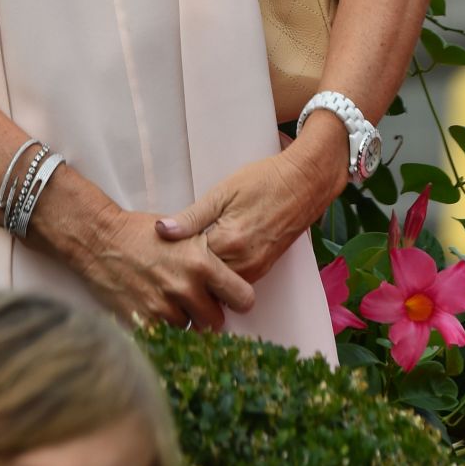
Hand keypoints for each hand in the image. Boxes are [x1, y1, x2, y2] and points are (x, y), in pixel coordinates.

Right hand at [80, 205, 255, 332]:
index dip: (237, 298)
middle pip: (217, 321)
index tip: (230, 297)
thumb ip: (208, 256)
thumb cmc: (139, 233)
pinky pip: (168, 338)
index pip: (243, 297)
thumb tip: (228, 277)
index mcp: (201, 262)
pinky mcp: (144, 320)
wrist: (99, 238)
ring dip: (185, 320)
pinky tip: (156, 310)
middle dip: (208, 312)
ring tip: (170, 301)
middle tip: (194, 299)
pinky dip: (165, 328)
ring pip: (192, 330)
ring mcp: (164, 306)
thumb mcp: (182, 233)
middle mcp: (186, 287)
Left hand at [154, 147, 331, 284]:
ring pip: (220, 285)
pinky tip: (211, 253)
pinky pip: (235, 279)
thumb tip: (160, 231)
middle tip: (170, 256)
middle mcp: (244, 264)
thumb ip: (191, 217)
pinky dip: (221, 272)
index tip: (159, 250)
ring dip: (204, 275)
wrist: (304, 183)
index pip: (189, 265)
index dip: (173, 257)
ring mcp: (257, 270)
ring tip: (189, 254)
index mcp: (229, 243)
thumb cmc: (263, 181)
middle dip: (186, 271)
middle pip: (204, 281)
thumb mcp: (221, 192)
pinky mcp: (264, 269)